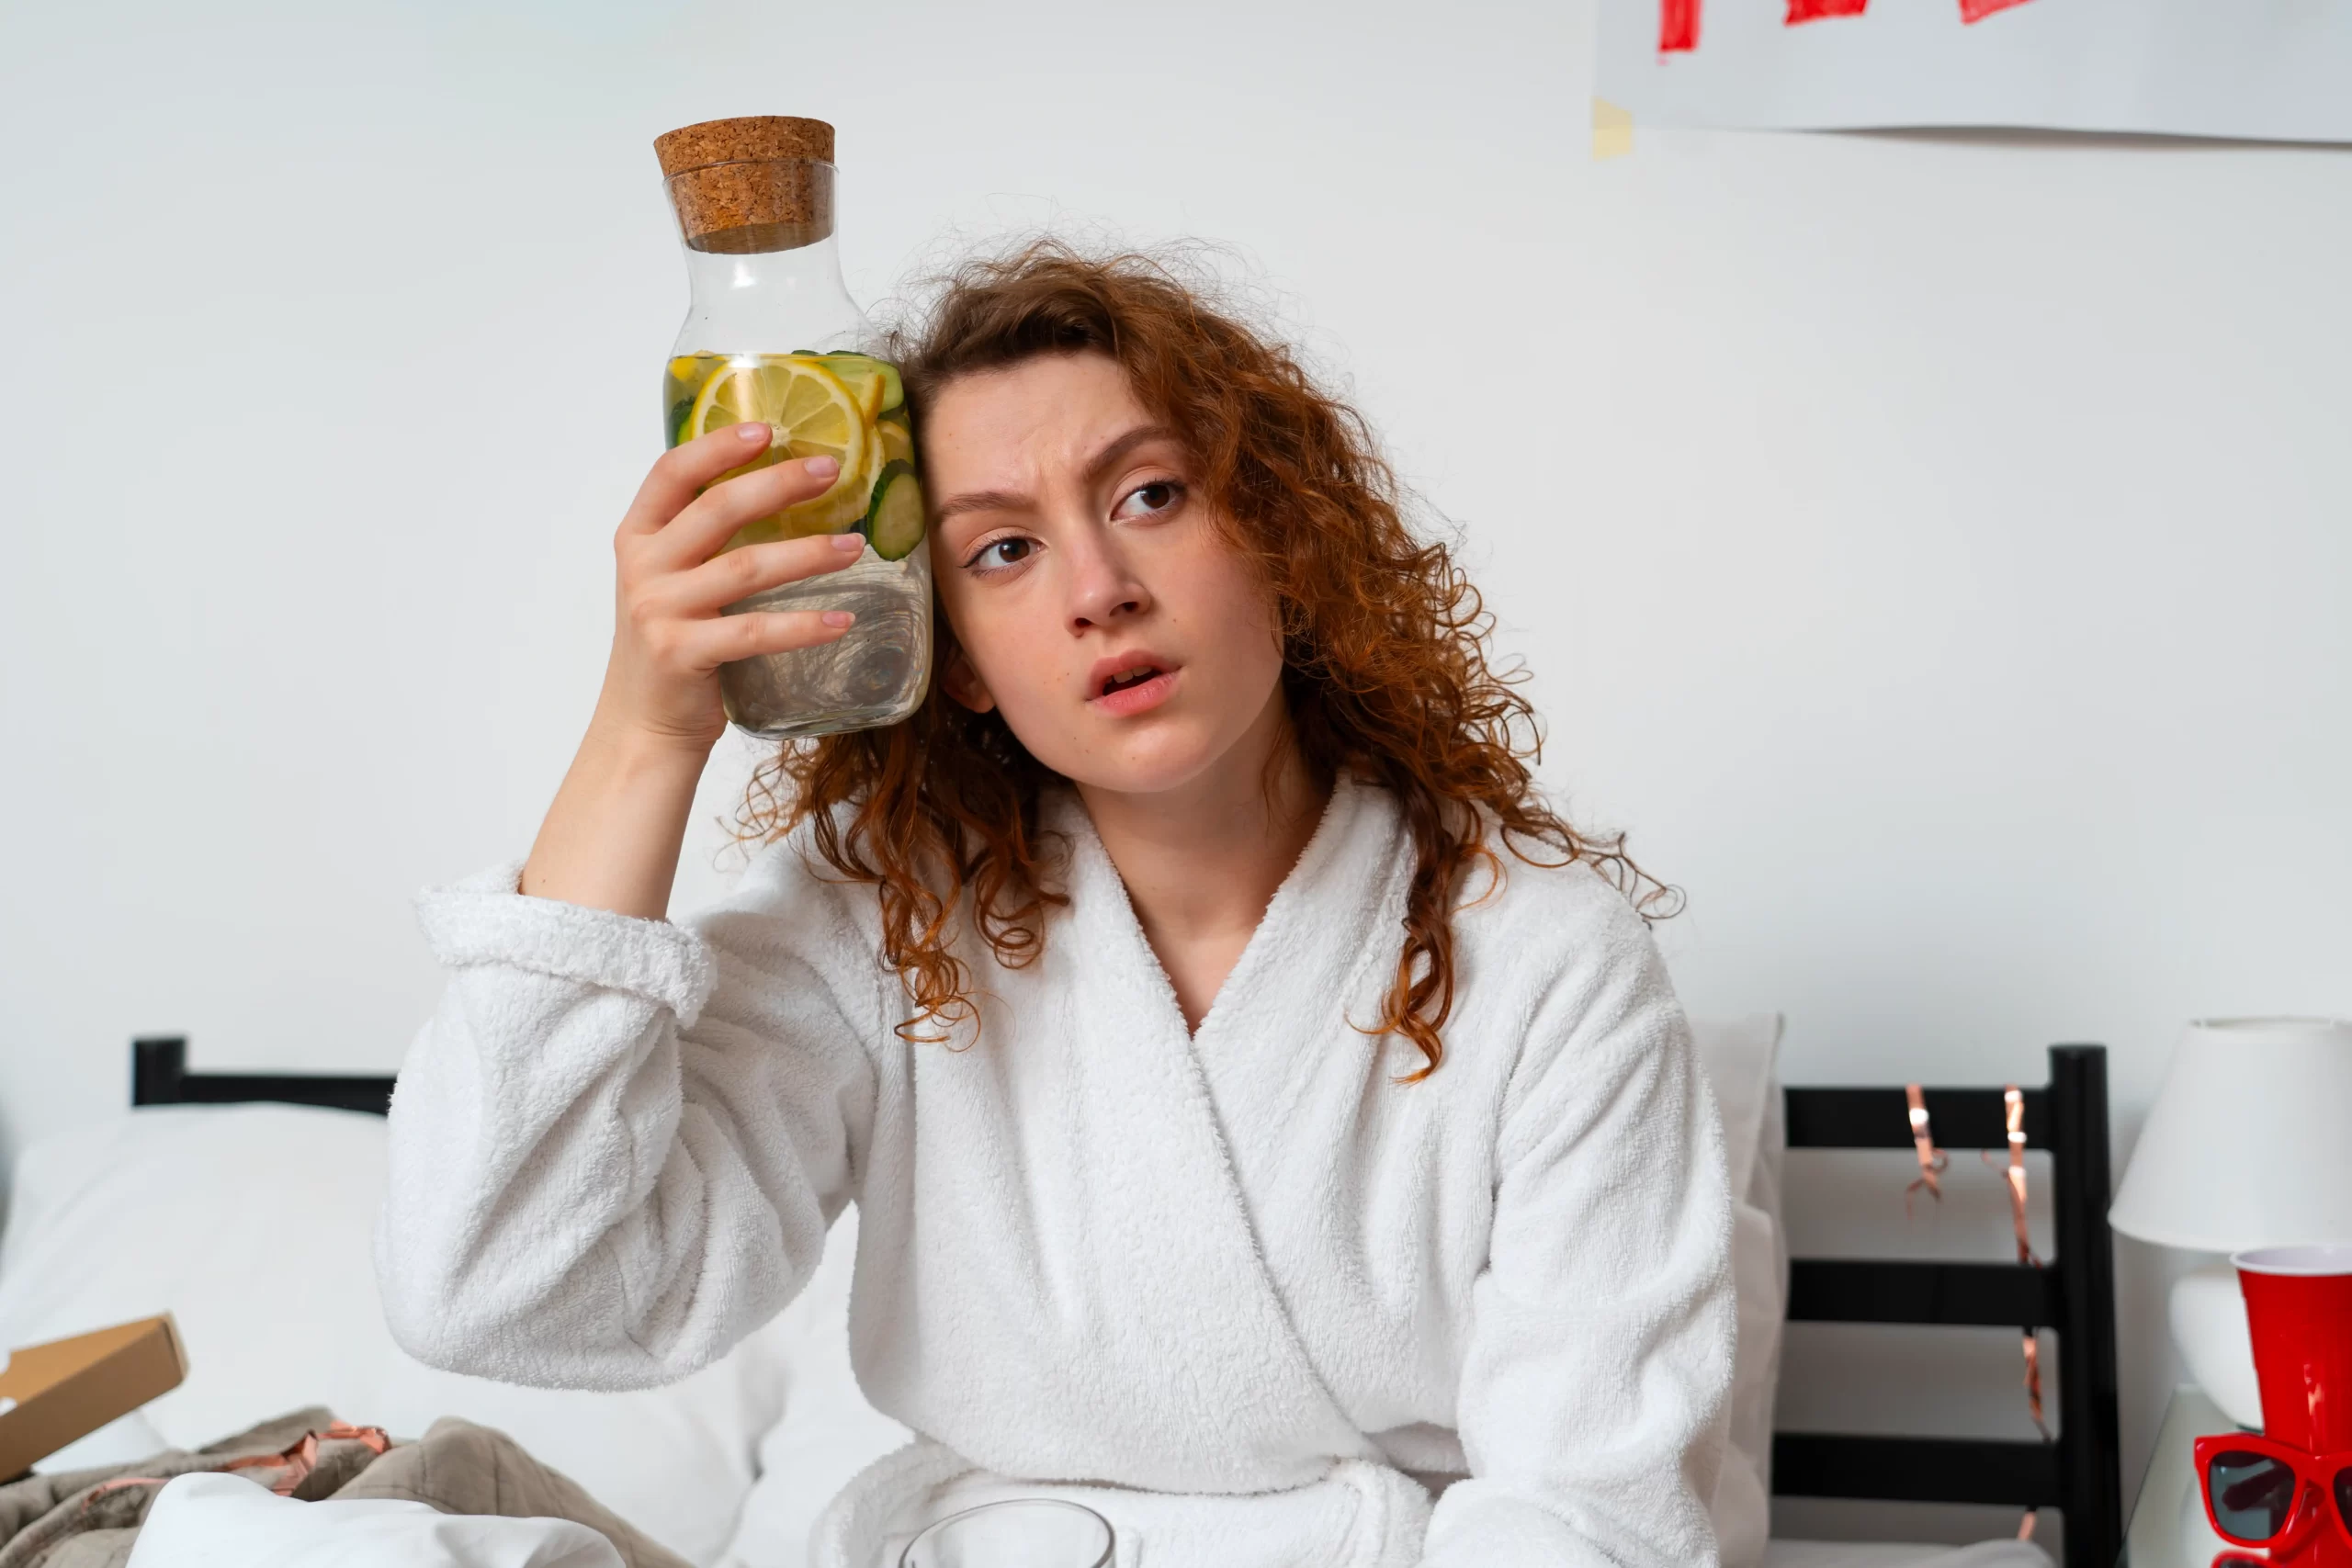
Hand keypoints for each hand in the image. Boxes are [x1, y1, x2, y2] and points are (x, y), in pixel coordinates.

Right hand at [596, 421, 866, 752]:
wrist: (643, 723)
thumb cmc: (672, 642)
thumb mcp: (671, 579)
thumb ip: (702, 538)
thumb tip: (778, 487)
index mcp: (639, 537)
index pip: (672, 472)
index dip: (718, 446)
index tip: (767, 427)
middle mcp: (643, 566)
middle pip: (718, 510)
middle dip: (779, 484)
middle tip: (831, 470)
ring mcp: (659, 610)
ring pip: (746, 568)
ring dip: (808, 553)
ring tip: (856, 545)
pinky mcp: (683, 653)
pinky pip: (755, 631)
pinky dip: (804, 625)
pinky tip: (843, 619)